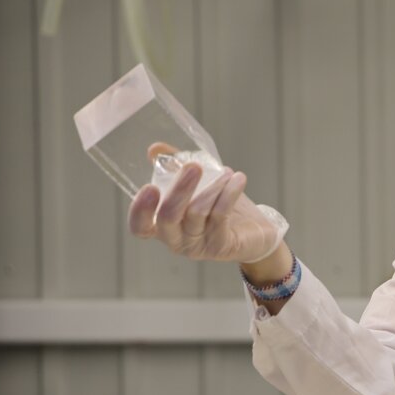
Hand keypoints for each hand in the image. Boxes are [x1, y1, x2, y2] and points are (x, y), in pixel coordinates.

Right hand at [129, 143, 283, 263]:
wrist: (253, 231)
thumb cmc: (220, 208)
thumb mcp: (196, 185)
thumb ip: (174, 167)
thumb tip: (155, 149)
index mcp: (163, 227)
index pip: (140, 227)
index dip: (140, 210)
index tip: (149, 187)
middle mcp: (176, 240)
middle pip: (168, 218)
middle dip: (179, 189)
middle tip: (193, 167)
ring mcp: (198, 246)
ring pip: (197, 213)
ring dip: (212, 187)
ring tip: (226, 171)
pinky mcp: (221, 246)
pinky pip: (220, 216)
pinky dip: (229, 193)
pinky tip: (238, 179)